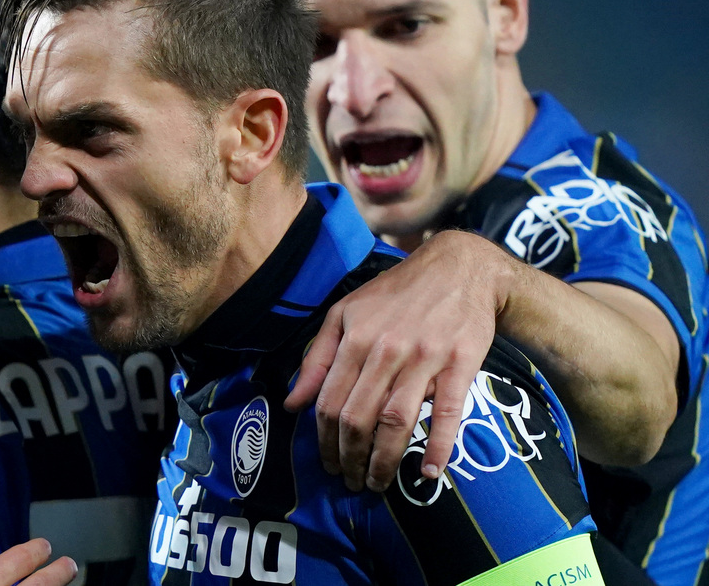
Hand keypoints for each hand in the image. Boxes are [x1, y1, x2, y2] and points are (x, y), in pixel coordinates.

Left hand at [285, 231, 507, 491]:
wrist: (459, 269)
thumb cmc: (395, 294)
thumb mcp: (344, 314)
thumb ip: (317, 358)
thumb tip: (292, 403)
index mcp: (354, 339)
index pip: (329, 402)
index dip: (324, 440)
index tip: (327, 462)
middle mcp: (385, 350)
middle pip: (358, 418)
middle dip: (350, 458)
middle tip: (351, 482)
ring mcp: (424, 358)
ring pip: (396, 421)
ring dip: (384, 460)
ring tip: (378, 483)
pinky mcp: (460, 364)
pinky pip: (447, 412)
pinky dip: (438, 444)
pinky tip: (429, 471)